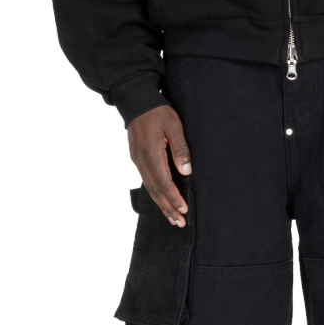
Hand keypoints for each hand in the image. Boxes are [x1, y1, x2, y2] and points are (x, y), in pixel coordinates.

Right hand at [127, 105, 191, 226]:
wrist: (136, 102)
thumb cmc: (158, 112)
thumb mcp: (174, 125)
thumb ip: (180, 149)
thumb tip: (187, 172)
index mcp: (151, 154)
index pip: (164, 182)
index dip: (174, 198)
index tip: (184, 210)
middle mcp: (142, 161)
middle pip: (156, 190)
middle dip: (168, 208)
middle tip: (179, 222)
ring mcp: (137, 161)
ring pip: (150, 188)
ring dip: (162, 204)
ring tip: (172, 218)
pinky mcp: (137, 159)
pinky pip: (147, 181)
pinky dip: (156, 194)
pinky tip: (162, 200)